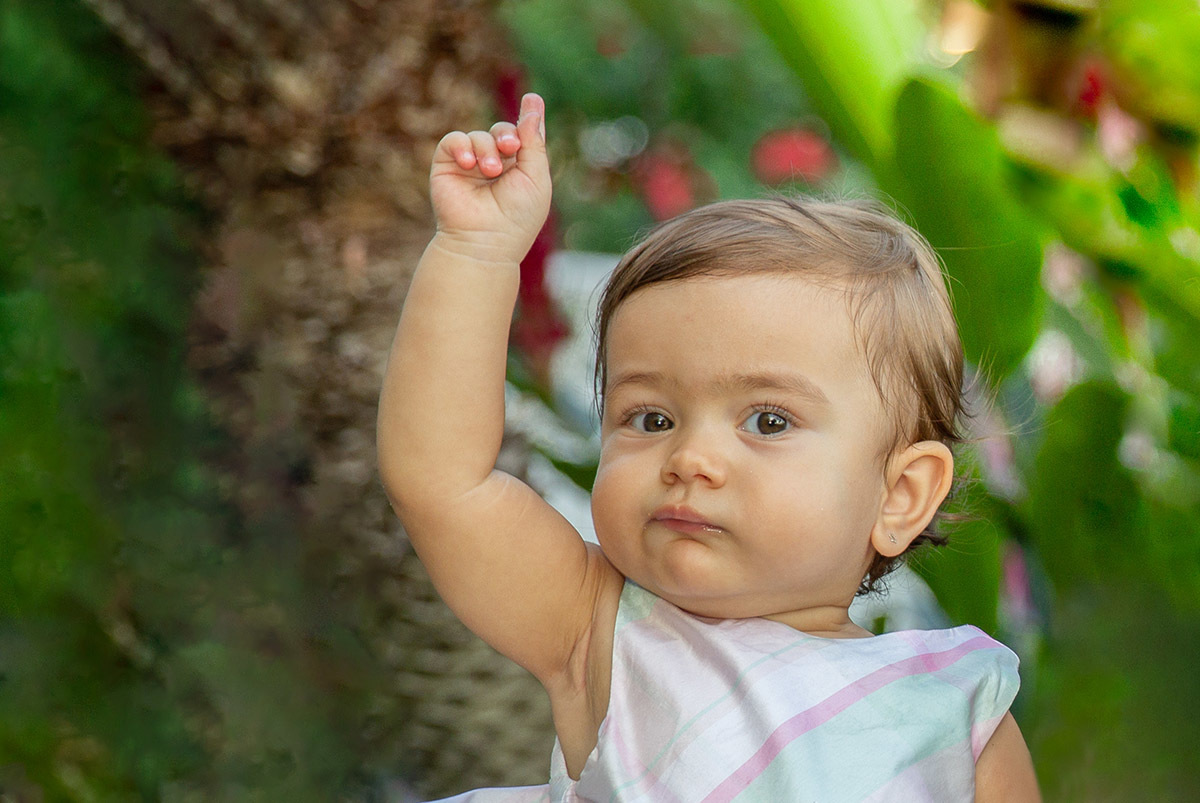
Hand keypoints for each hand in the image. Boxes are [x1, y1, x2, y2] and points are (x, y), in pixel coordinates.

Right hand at [430, 93, 551, 264]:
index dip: (526, 123)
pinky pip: (453, 141)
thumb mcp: (536, 177)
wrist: (485, 242)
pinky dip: (462, 146)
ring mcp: (469, 167)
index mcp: (518, 170)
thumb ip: (534, 140)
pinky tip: (470, 164)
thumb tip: (533, 101)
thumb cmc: (517, 217)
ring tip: (491, 171)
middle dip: (507, 135)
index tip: (531, 101)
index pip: (522, 136)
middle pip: (501, 131)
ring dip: (487, 149)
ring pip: (479, 136)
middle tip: (510, 149)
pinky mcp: (447, 167)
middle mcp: (494, 166)